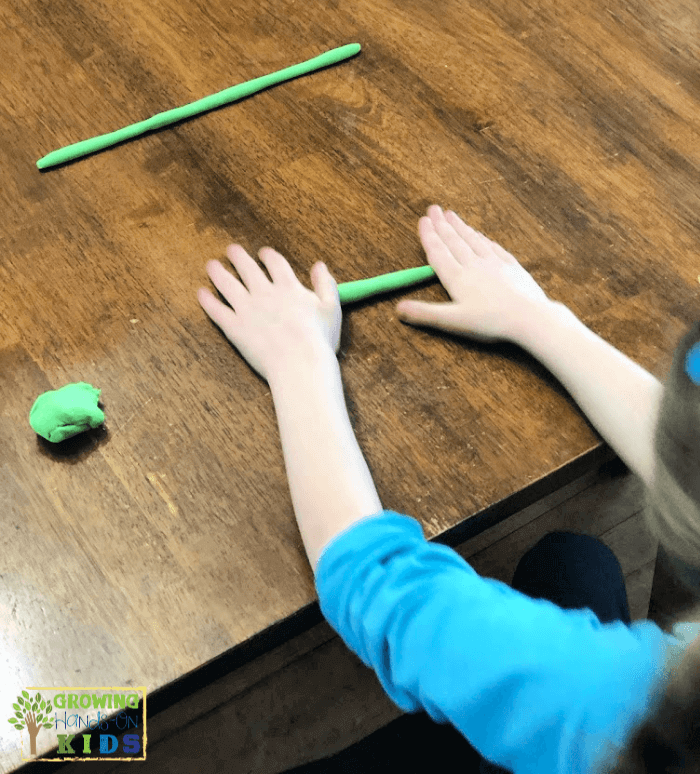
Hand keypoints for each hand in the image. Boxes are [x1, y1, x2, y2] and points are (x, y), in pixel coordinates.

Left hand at [197, 245, 340, 381]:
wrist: (300, 364)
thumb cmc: (319, 340)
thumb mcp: (331, 308)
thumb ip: (325, 284)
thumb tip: (320, 265)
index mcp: (288, 287)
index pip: (275, 263)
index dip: (268, 255)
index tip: (262, 253)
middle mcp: (265, 293)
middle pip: (247, 268)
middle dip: (238, 257)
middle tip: (231, 250)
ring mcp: (247, 309)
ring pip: (227, 284)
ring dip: (218, 273)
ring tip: (211, 265)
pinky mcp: (234, 327)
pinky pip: (216, 310)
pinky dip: (207, 301)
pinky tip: (201, 293)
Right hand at [396, 205, 550, 343]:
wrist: (530, 317)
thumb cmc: (491, 322)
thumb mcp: (453, 321)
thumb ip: (425, 313)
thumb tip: (398, 309)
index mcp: (457, 278)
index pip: (438, 253)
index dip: (429, 236)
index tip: (422, 220)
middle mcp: (474, 265)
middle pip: (454, 241)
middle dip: (441, 225)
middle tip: (433, 208)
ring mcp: (494, 264)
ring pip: (473, 240)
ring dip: (460, 227)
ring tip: (451, 215)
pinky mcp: (511, 267)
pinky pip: (493, 248)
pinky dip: (483, 239)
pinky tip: (480, 235)